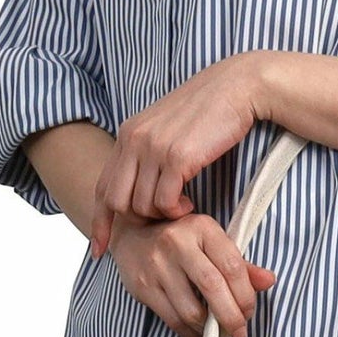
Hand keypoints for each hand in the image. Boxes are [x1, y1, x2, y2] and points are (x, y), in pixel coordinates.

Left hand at [88, 53, 268, 255]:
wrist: (238, 87)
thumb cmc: (209, 111)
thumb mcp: (166, 129)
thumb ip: (148, 153)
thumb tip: (141, 187)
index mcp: (128, 134)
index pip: (102, 186)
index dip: (99, 221)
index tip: (99, 249)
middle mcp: (134, 140)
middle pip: (116, 201)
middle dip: (137, 220)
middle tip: (162, 220)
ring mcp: (154, 148)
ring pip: (142, 205)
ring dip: (163, 215)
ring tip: (183, 207)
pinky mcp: (177, 157)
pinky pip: (165, 202)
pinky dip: (177, 211)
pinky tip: (190, 204)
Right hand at [105, 209, 276, 336]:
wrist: (132, 234)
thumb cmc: (181, 239)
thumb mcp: (211, 242)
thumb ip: (240, 264)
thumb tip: (269, 281)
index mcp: (203, 228)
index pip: (232, 267)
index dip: (245, 295)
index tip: (248, 311)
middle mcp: (178, 243)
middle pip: (213, 288)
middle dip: (231, 316)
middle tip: (239, 331)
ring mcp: (157, 265)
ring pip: (191, 309)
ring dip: (209, 328)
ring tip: (217, 331)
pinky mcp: (143, 286)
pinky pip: (172, 318)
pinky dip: (189, 331)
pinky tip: (196, 331)